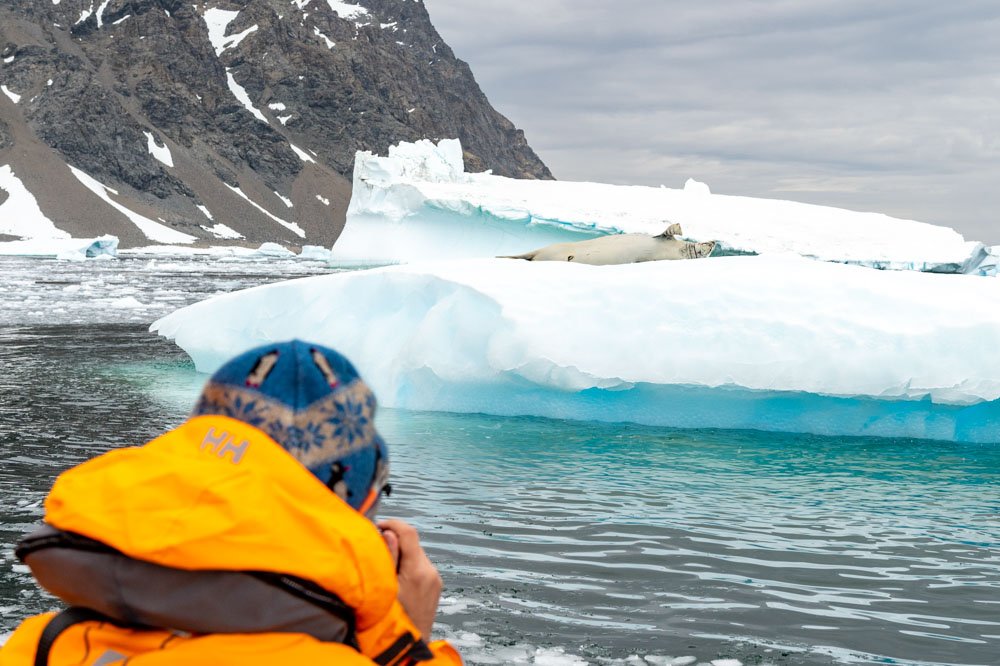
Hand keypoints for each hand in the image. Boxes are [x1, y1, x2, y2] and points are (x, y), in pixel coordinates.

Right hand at [378, 519, 442, 638]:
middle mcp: (431, 572)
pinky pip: (420, 566)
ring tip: (383, 565)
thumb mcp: (384, 588)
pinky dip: (408, 564)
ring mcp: (435, 580)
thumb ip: (388, 558)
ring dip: (401, 553)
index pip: (408, 532)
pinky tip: (395, 577)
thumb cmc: (392, 622)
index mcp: (418, 571)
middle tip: (375, 547)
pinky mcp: (435, 586)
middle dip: (394, 540)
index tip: (377, 526)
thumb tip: (387, 532)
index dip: (392, 523)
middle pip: (412, 542)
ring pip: (416, 554)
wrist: (410, 649)